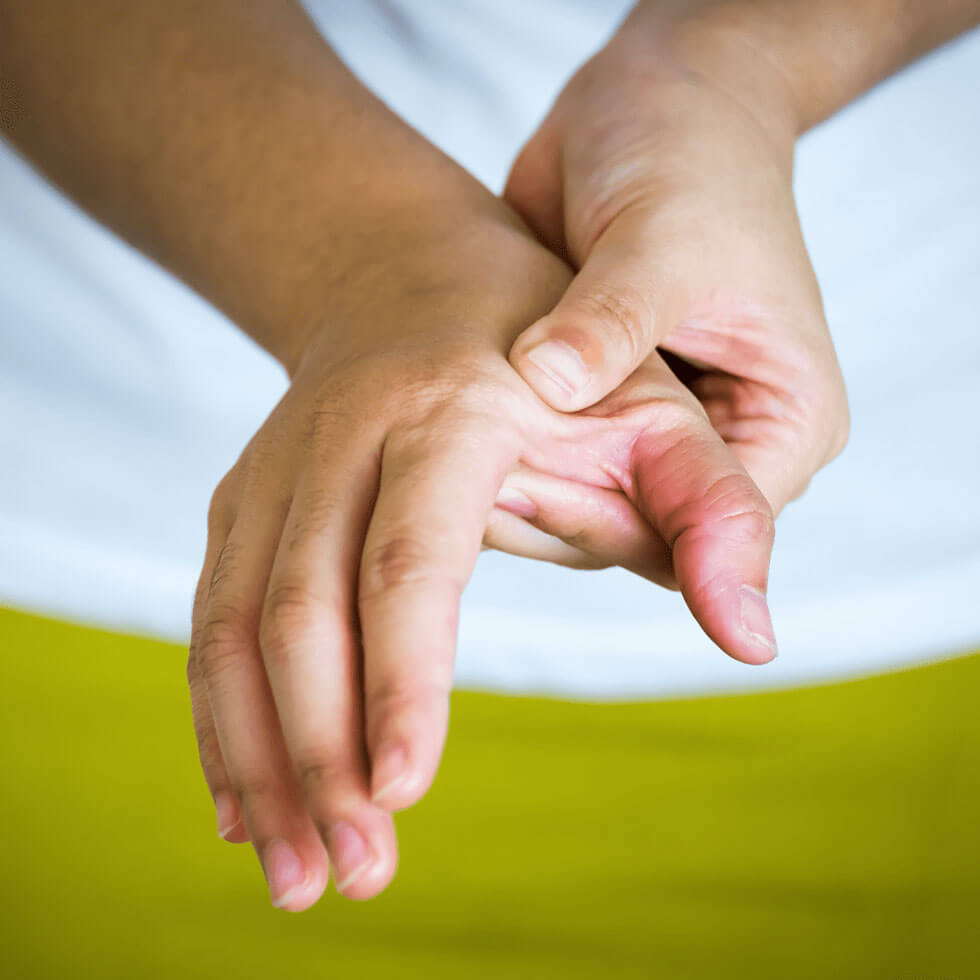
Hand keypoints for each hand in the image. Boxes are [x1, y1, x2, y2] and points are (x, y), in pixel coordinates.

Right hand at [186, 196, 776, 910]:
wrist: (406, 274)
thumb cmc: (547, 350)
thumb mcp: (653, 406)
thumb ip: (714, 511)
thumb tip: (754, 639)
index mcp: (445, 412)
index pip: (409, 557)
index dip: (401, 675)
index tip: (404, 792)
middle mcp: (337, 437)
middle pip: (301, 609)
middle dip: (320, 753)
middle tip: (354, 874)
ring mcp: (273, 467)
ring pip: (232, 626)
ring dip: (256, 758)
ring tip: (296, 874)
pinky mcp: (240, 499)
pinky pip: (210, 618)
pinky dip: (220, 718)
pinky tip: (247, 805)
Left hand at [503, 4, 849, 515]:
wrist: (650, 105)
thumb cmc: (691, 156)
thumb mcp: (663, 235)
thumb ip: (613, 321)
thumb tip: (548, 386)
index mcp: (784, 418)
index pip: (717, 523)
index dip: (625, 520)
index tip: (533, 491)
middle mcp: (725, 442)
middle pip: (648, 532)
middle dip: (564, 514)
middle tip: (475, 488)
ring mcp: (657, 434)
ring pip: (592, 511)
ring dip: (527, 498)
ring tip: (452, 470)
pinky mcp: (597, 415)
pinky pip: (553, 470)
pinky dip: (508, 466)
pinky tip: (453, 447)